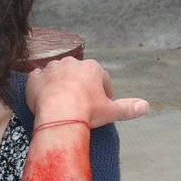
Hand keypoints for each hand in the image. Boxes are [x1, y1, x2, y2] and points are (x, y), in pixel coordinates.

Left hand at [25, 56, 148, 129]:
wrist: (59, 116)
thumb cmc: (87, 112)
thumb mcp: (111, 111)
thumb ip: (128, 108)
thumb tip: (146, 106)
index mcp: (92, 68)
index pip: (101, 77)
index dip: (103, 90)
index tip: (101, 102)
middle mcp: (72, 63)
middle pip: (78, 74)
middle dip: (80, 85)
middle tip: (80, 103)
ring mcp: (52, 69)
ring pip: (57, 74)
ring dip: (59, 84)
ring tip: (60, 101)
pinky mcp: (35, 78)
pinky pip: (38, 80)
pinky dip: (40, 87)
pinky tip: (42, 98)